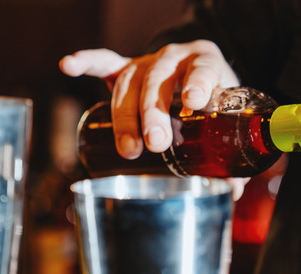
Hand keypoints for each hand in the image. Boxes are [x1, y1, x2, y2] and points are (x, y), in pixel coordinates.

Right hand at [59, 40, 238, 157]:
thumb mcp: (225, 117)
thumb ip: (229, 154)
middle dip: (154, 113)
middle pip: (158, 81)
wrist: (195, 73)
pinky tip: (69, 65)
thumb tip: (232, 189)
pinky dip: (86, 62)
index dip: (198, 82)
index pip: (202, 68)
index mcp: (205, 61)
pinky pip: (104, 63)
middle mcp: (174, 57)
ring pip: (129, 83)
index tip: (194, 102)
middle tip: (156, 144)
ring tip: (128, 150)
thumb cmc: (212, 100)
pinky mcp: (125, 67)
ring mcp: (147, 62)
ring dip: (125, 117)